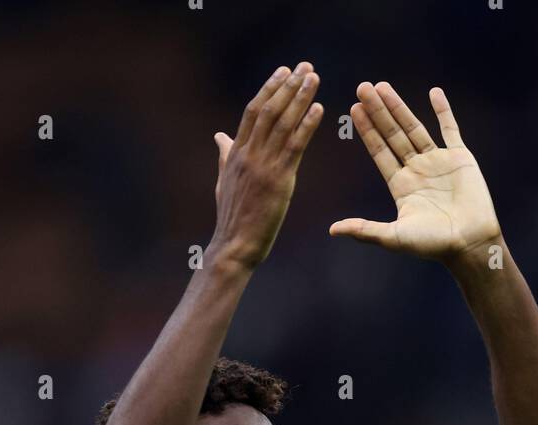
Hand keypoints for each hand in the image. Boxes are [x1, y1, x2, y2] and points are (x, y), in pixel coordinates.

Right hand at [210, 62, 322, 269]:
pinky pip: (294, 147)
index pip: (252, 111)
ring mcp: (263, 166)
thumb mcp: (223, 181)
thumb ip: (224, 155)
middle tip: (305, 66)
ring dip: (300, 98)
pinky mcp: (278, 181)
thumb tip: (219, 135)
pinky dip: (307, 125)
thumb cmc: (231, 218)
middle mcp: (249, 154)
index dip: (269, 88)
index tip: (284, 71)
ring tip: (314, 78)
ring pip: (282, 123)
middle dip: (288, 86)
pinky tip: (319, 109)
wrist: (233, 246)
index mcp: (235, 153)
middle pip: (269, 110)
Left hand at [330, 82, 500, 262]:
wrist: (470, 243)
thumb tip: (331, 230)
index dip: (367, 131)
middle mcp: (417, 170)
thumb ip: (364, 229)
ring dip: (399, 107)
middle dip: (378, 111)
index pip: (380, 152)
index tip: (354, 109)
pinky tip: (434, 92)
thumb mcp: (394, 237)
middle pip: (393, 134)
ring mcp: (438, 162)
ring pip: (415, 128)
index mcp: (401, 186)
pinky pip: (451, 130)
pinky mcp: (460, 159)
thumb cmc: (433, 245)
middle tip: (363, 87)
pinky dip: (444, 112)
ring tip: (383, 85)